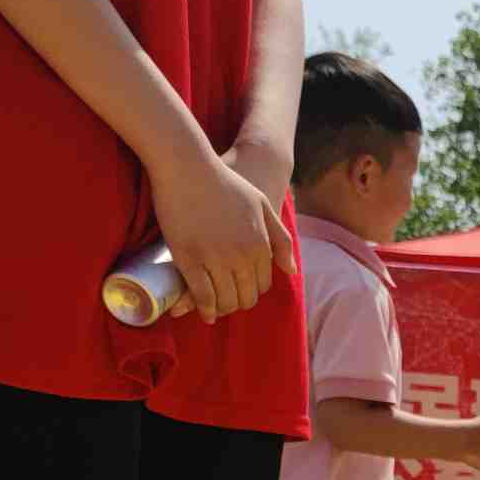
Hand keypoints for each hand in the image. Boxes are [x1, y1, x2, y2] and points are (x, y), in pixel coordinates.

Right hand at [148, 145, 289, 320]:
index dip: (252, 290)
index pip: (263, 284)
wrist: (188, 166)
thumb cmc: (226, 183)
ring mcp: (215, 259)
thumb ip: (280, 238)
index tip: (241, 289)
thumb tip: (290, 272)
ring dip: (222, 309)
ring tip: (215, 308)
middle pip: (246, 297)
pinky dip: (204, 308)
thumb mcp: (263, 205)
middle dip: (238, 302)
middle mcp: (242, 256)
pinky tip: (203, 312)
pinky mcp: (189, 259)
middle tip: (227, 301)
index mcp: (261, 245)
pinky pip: (201, 295)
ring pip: (225, 300)